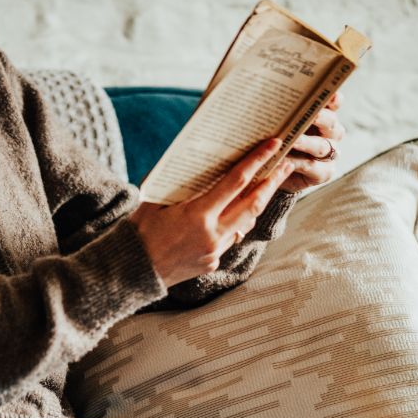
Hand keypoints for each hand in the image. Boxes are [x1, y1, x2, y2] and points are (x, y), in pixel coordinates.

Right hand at [131, 138, 295, 286]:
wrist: (132, 271)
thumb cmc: (140, 231)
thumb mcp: (156, 200)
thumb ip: (180, 183)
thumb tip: (196, 158)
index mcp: (198, 215)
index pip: (236, 182)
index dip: (257, 161)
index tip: (273, 146)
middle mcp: (212, 235)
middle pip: (253, 204)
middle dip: (271, 182)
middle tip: (286, 164)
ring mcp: (214, 251)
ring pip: (246, 223)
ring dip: (259, 202)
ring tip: (269, 185)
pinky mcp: (213, 263)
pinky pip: (230, 239)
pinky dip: (236, 223)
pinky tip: (238, 212)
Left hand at [279, 91, 344, 193]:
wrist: (277, 171)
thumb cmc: (279, 142)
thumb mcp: (281, 125)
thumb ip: (282, 113)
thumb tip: (268, 96)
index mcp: (325, 115)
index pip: (334, 103)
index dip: (333, 98)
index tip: (329, 93)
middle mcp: (331, 133)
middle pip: (331, 122)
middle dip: (319, 117)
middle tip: (307, 114)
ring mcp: (330, 154)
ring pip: (322, 146)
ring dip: (306, 143)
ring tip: (292, 141)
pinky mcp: (324, 173)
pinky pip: (312, 166)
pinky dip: (296, 163)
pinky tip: (283, 160)